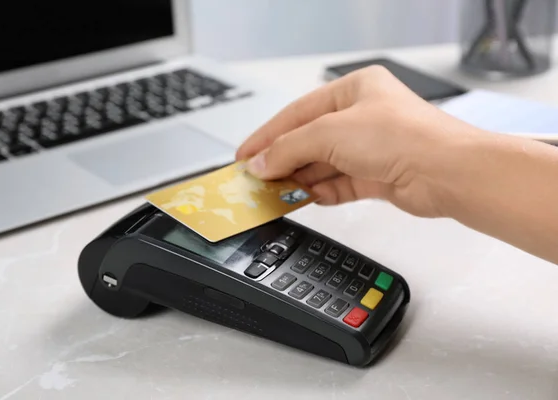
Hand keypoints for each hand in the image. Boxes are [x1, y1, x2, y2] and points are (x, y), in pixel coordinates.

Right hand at [235, 65, 487, 217]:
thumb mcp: (331, 132)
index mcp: (354, 89)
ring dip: (300, 179)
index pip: (298, 112)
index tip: (245, 154)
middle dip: (283, 159)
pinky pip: (339, 184)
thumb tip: (261, 163)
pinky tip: (304, 198)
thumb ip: (289, 147)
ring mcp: (371, 148)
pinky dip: (321, 192)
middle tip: (256, 177)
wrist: (447, 173)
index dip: (268, 134)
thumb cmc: (405, 136)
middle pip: (309, 140)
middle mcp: (363, 117)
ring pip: (323, 164)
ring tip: (274, 192)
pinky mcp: (377, 176)